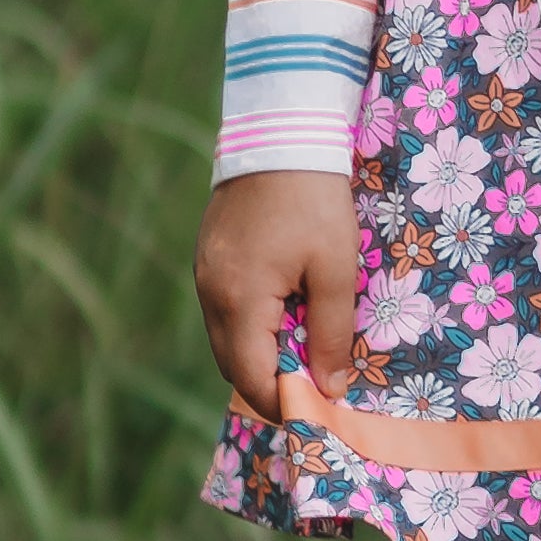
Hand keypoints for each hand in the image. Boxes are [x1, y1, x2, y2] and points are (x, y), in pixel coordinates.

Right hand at [194, 169, 360, 423]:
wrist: (282, 129)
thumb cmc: (315, 199)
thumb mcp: (336, 268)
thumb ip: (331, 333)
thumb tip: (330, 389)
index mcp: (239, 300)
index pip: (252, 379)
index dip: (284, 403)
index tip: (320, 411)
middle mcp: (210, 292)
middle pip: (234, 365)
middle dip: (272, 383)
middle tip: (317, 384)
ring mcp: (204, 273)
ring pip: (227, 338)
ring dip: (262, 353)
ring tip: (307, 348)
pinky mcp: (209, 256)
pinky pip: (225, 309)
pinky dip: (252, 325)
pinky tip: (287, 313)